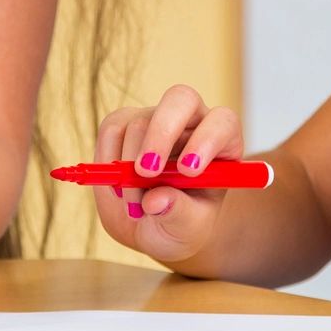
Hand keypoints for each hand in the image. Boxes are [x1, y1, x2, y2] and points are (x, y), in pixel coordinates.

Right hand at [89, 84, 243, 264]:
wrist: (152, 226)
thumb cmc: (181, 225)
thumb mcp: (188, 230)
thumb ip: (178, 214)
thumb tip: (156, 201)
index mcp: (222, 143)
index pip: (222, 123)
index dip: (207, 139)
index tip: (188, 171)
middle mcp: (191, 121)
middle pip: (180, 100)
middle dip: (161, 134)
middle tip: (146, 172)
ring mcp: (156, 118)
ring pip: (139, 122)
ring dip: (129, 167)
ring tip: (135, 205)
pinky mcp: (124, 122)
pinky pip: (112, 130)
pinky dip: (108, 160)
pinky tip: (119, 188)